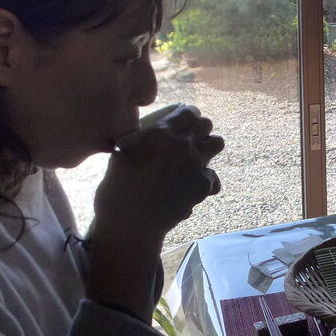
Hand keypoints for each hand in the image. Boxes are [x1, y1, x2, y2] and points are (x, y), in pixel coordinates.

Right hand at [94, 104, 223, 243]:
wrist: (129, 225)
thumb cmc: (117, 189)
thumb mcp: (124, 152)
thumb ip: (145, 135)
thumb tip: (159, 127)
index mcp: (161, 132)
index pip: (189, 111)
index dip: (187, 116)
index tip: (183, 123)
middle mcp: (182, 144)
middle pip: (206, 124)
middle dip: (198, 130)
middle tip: (189, 141)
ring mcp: (196, 164)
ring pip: (218, 143)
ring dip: (208, 148)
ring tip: (196, 158)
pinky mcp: (204, 185)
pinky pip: (214, 176)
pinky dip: (205, 181)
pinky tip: (192, 187)